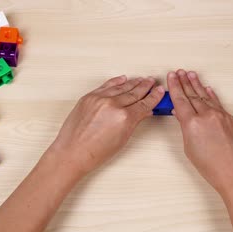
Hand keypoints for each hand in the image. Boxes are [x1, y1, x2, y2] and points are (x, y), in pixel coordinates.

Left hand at [49, 75, 164, 174]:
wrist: (72, 152)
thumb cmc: (95, 152)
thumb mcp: (122, 139)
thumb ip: (134, 122)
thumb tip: (142, 112)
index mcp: (124, 117)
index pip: (145, 104)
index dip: (154, 97)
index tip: (160, 92)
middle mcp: (113, 105)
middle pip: (134, 93)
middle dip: (145, 87)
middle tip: (152, 82)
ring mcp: (99, 99)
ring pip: (121, 87)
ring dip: (133, 83)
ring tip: (141, 80)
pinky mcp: (89, 97)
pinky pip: (106, 85)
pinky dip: (116, 82)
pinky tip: (123, 79)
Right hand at [168, 70, 232, 194]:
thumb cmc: (212, 167)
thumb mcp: (190, 149)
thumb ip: (186, 129)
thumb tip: (183, 117)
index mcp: (192, 124)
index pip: (180, 100)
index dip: (174, 87)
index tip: (171, 77)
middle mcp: (207, 116)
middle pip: (192, 95)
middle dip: (184, 82)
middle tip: (179, 72)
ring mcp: (221, 116)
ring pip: (206, 96)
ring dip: (197, 85)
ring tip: (191, 74)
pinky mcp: (232, 120)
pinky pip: (218, 103)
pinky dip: (211, 95)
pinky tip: (207, 89)